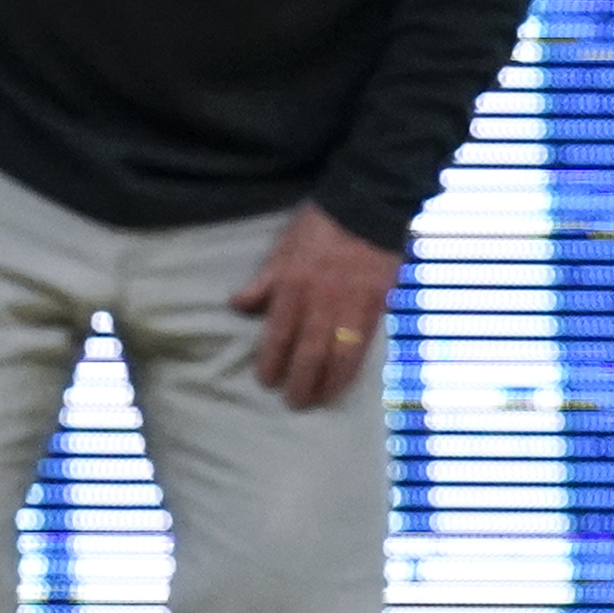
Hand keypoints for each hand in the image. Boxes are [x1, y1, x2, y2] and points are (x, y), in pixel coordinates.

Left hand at [229, 205, 403, 410]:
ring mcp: (349, 307)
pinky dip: (353, 368)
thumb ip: (263, 282)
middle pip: (308, 353)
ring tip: (321, 400)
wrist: (365, 210)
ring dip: (328, 383)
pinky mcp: (374, 307)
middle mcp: (319, 303)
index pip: (277, 335)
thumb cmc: (319, 227)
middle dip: (299, 382)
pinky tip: (347, 382)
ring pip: (337, 355)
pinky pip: (363, 345)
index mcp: (291, 288)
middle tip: (294, 403)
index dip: (271, 362)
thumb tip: (238, 307)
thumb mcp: (281, 250)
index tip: (266, 382)